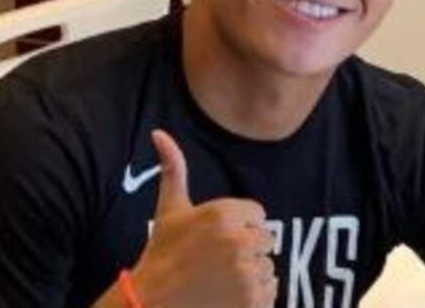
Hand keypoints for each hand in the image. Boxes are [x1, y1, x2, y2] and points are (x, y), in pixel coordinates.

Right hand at [127, 129, 276, 307]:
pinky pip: (272, 291)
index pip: (258, 215)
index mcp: (223, 214)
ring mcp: (247, 273)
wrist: (152, 304)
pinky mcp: (253, 300)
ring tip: (221, 280)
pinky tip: (229, 297)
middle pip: (266, 240)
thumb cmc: (162, 255)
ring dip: (251, 274)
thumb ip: (173, 169)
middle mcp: (238, 240)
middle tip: (218, 263)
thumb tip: (159, 132)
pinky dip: (256, 297)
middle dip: (247, 250)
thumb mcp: (169, 210)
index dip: (240, 226)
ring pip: (269, 267)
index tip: (216, 240)